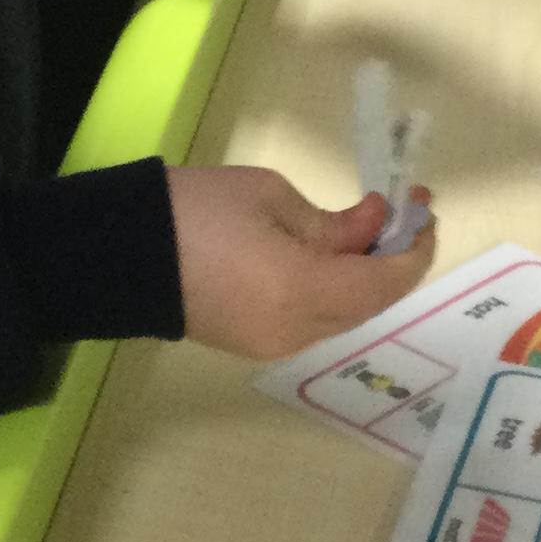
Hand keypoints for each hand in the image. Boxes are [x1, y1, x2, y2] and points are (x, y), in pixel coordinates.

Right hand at [166, 168, 438, 360]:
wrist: (117, 253)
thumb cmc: (194, 210)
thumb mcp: (270, 196)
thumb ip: (333, 223)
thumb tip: (373, 228)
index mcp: (301, 291)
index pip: (384, 283)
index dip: (413, 250)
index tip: (422, 211)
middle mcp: (295, 330)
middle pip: (369, 304)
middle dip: (393, 262)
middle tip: (400, 215)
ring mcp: (273, 344)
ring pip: (342, 315)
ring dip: (364, 277)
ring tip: (366, 230)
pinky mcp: (252, 345)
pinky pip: (312, 320)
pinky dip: (333, 290)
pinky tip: (330, 257)